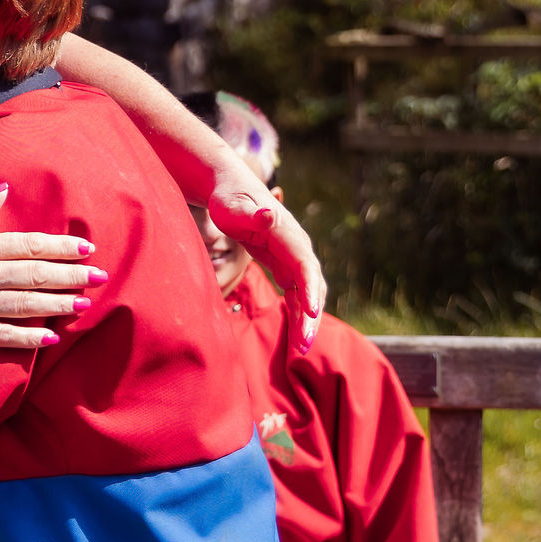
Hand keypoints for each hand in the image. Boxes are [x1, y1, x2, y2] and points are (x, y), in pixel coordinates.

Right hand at [0, 185, 102, 349]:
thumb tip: (2, 190)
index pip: (29, 245)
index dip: (61, 246)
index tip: (86, 247)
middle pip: (36, 274)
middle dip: (72, 275)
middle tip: (101, 276)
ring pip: (26, 305)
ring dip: (60, 303)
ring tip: (85, 303)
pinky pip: (3, 337)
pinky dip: (29, 338)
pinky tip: (51, 337)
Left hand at [207, 175, 326, 353]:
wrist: (230, 191)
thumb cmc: (228, 198)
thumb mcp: (233, 206)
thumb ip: (249, 213)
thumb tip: (268, 215)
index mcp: (287, 234)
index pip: (305, 265)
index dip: (310, 289)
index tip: (312, 312)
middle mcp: (297, 248)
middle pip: (312, 285)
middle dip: (311, 316)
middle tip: (304, 345)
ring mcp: (294, 259)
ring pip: (307, 295)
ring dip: (306, 322)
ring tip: (301, 350)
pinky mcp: (286, 268)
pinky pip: (297, 296)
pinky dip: (298, 316)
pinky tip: (296, 338)